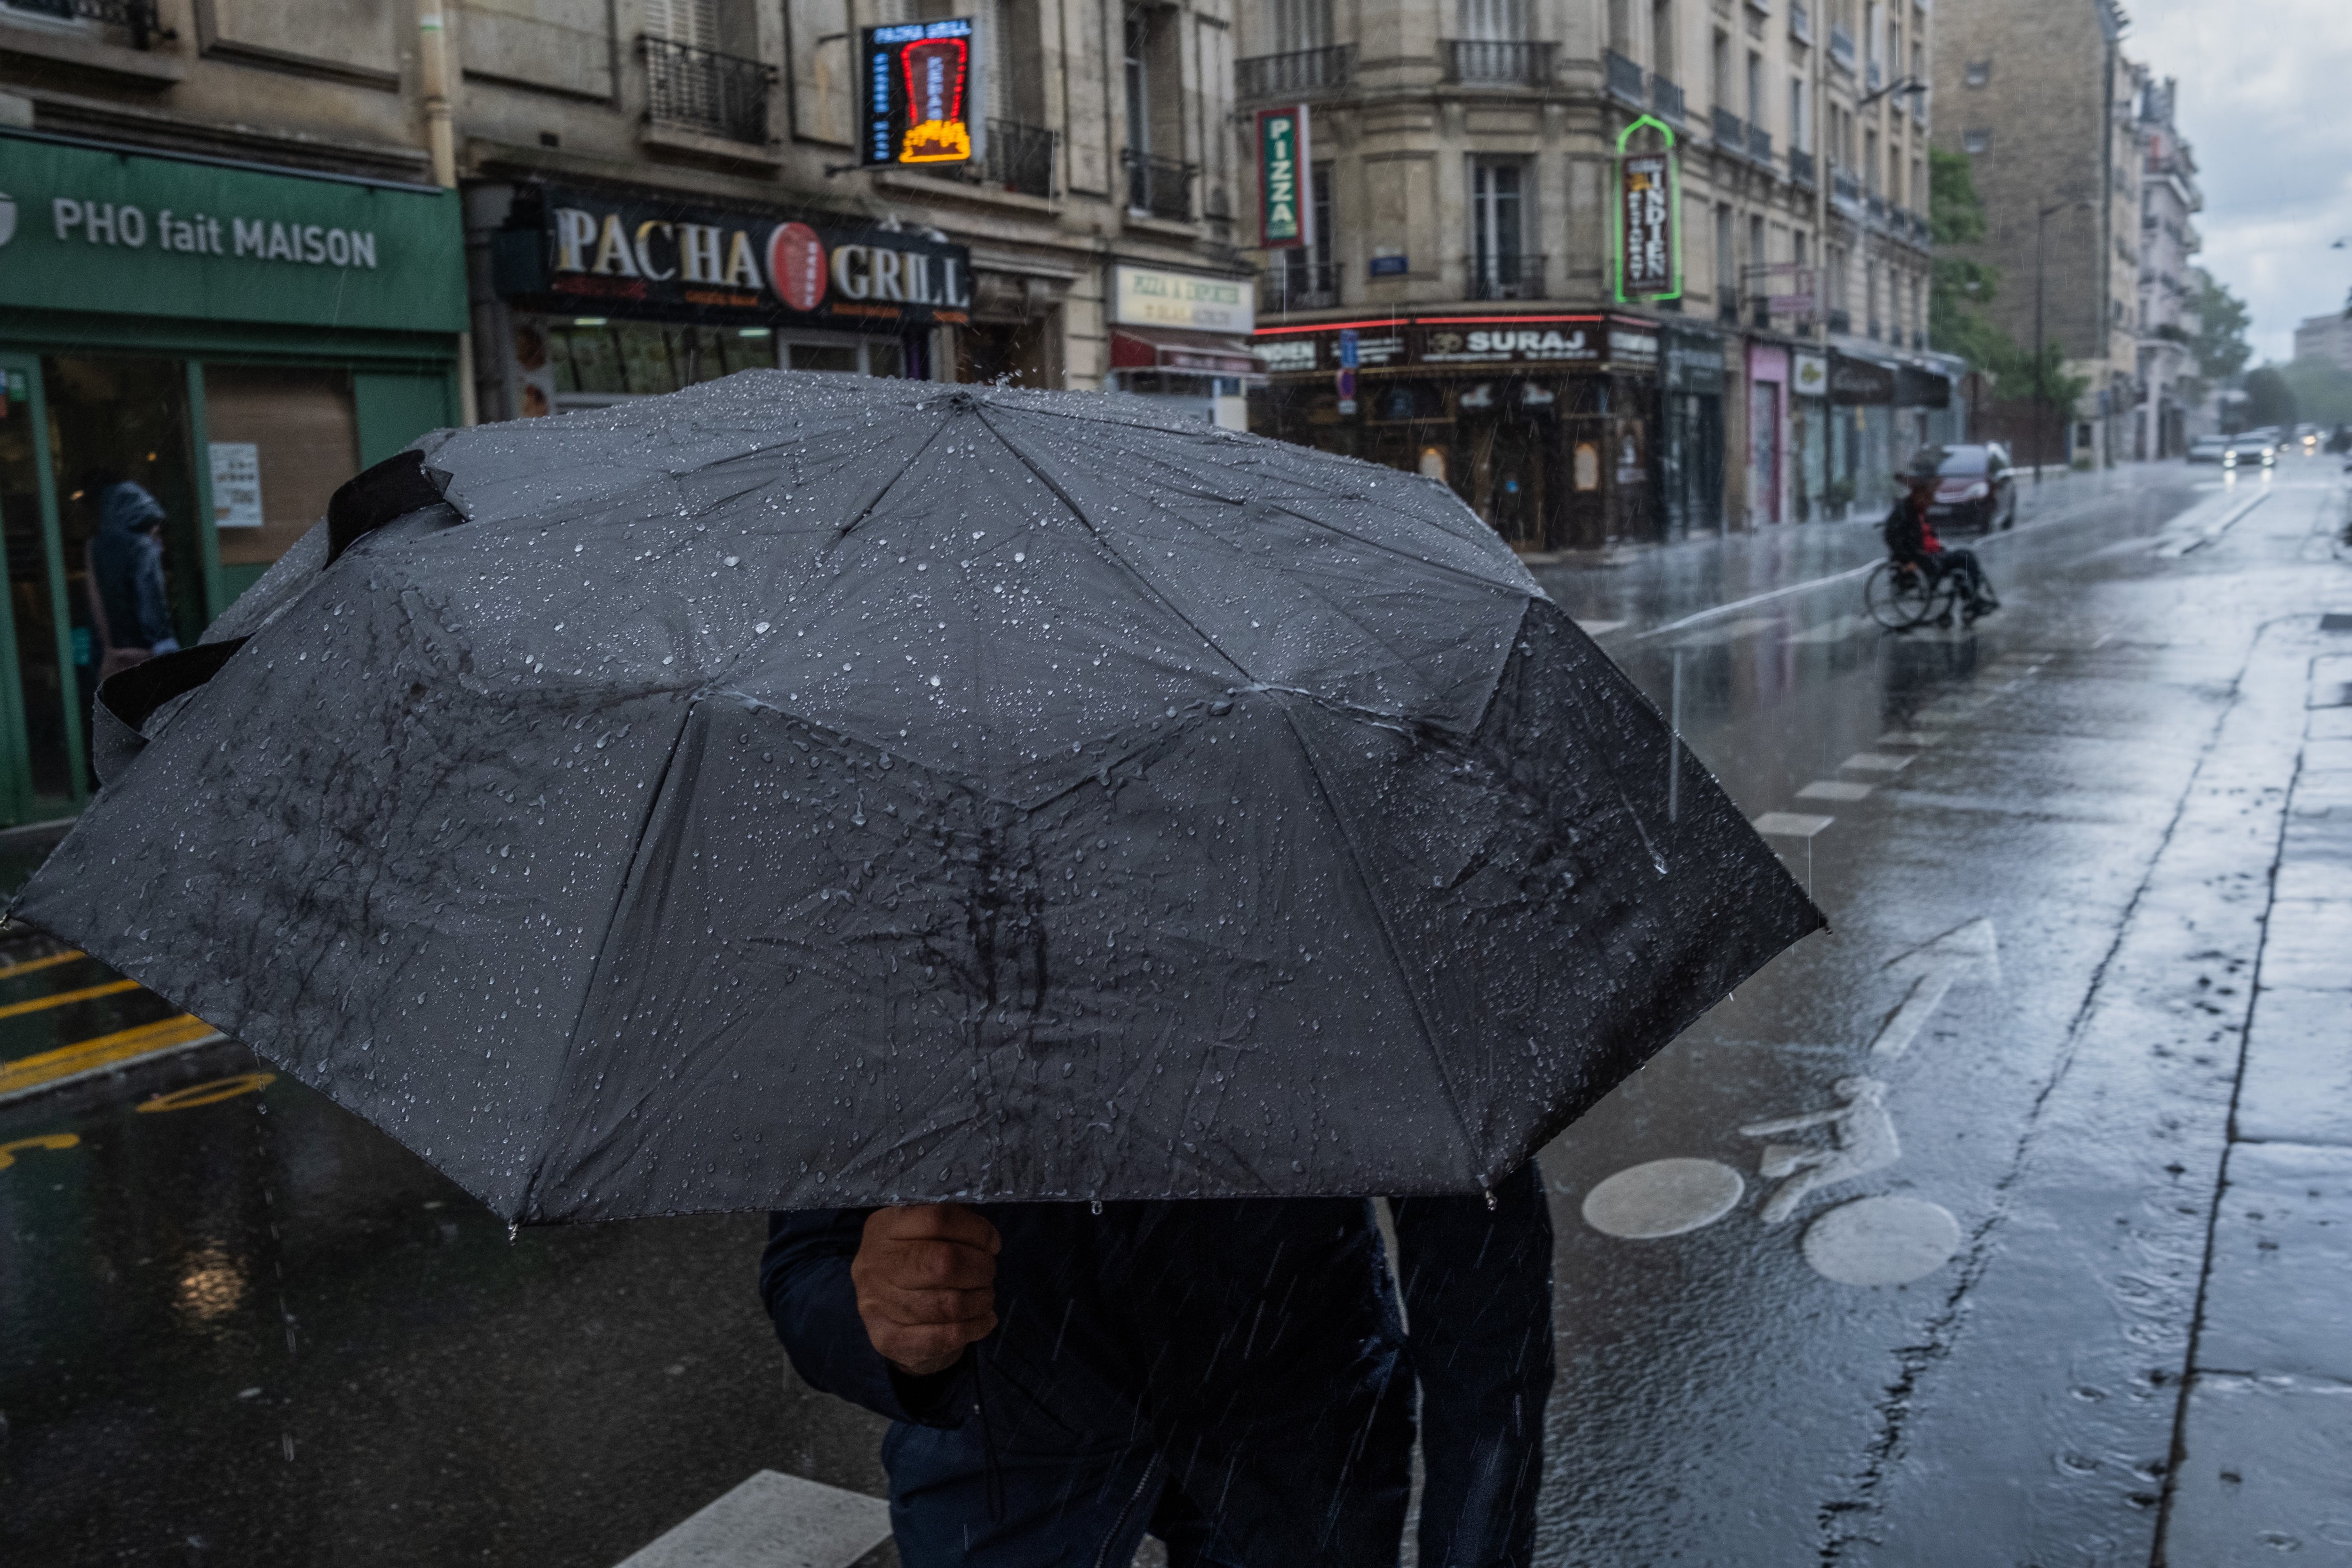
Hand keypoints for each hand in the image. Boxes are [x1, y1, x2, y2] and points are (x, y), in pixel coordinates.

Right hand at [851, 1203, 1000, 1376]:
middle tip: (988, 1272)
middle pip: (944, 1262)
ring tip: (986, 1296)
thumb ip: (952, 1223)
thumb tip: (988, 1237)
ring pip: (948, 1304)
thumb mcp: (923, 1232)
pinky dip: (974, 1328)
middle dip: (980, 1268)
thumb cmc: (915, 1263)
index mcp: (884, 1227)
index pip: (938, 1218)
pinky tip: (984, 1320)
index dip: (976, 1231)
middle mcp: (874, 1264)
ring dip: (980, 1300)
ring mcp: (876, 1304)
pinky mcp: (887, 1339)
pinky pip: (943, 1337)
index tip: (992, 1243)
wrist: (884, 1314)